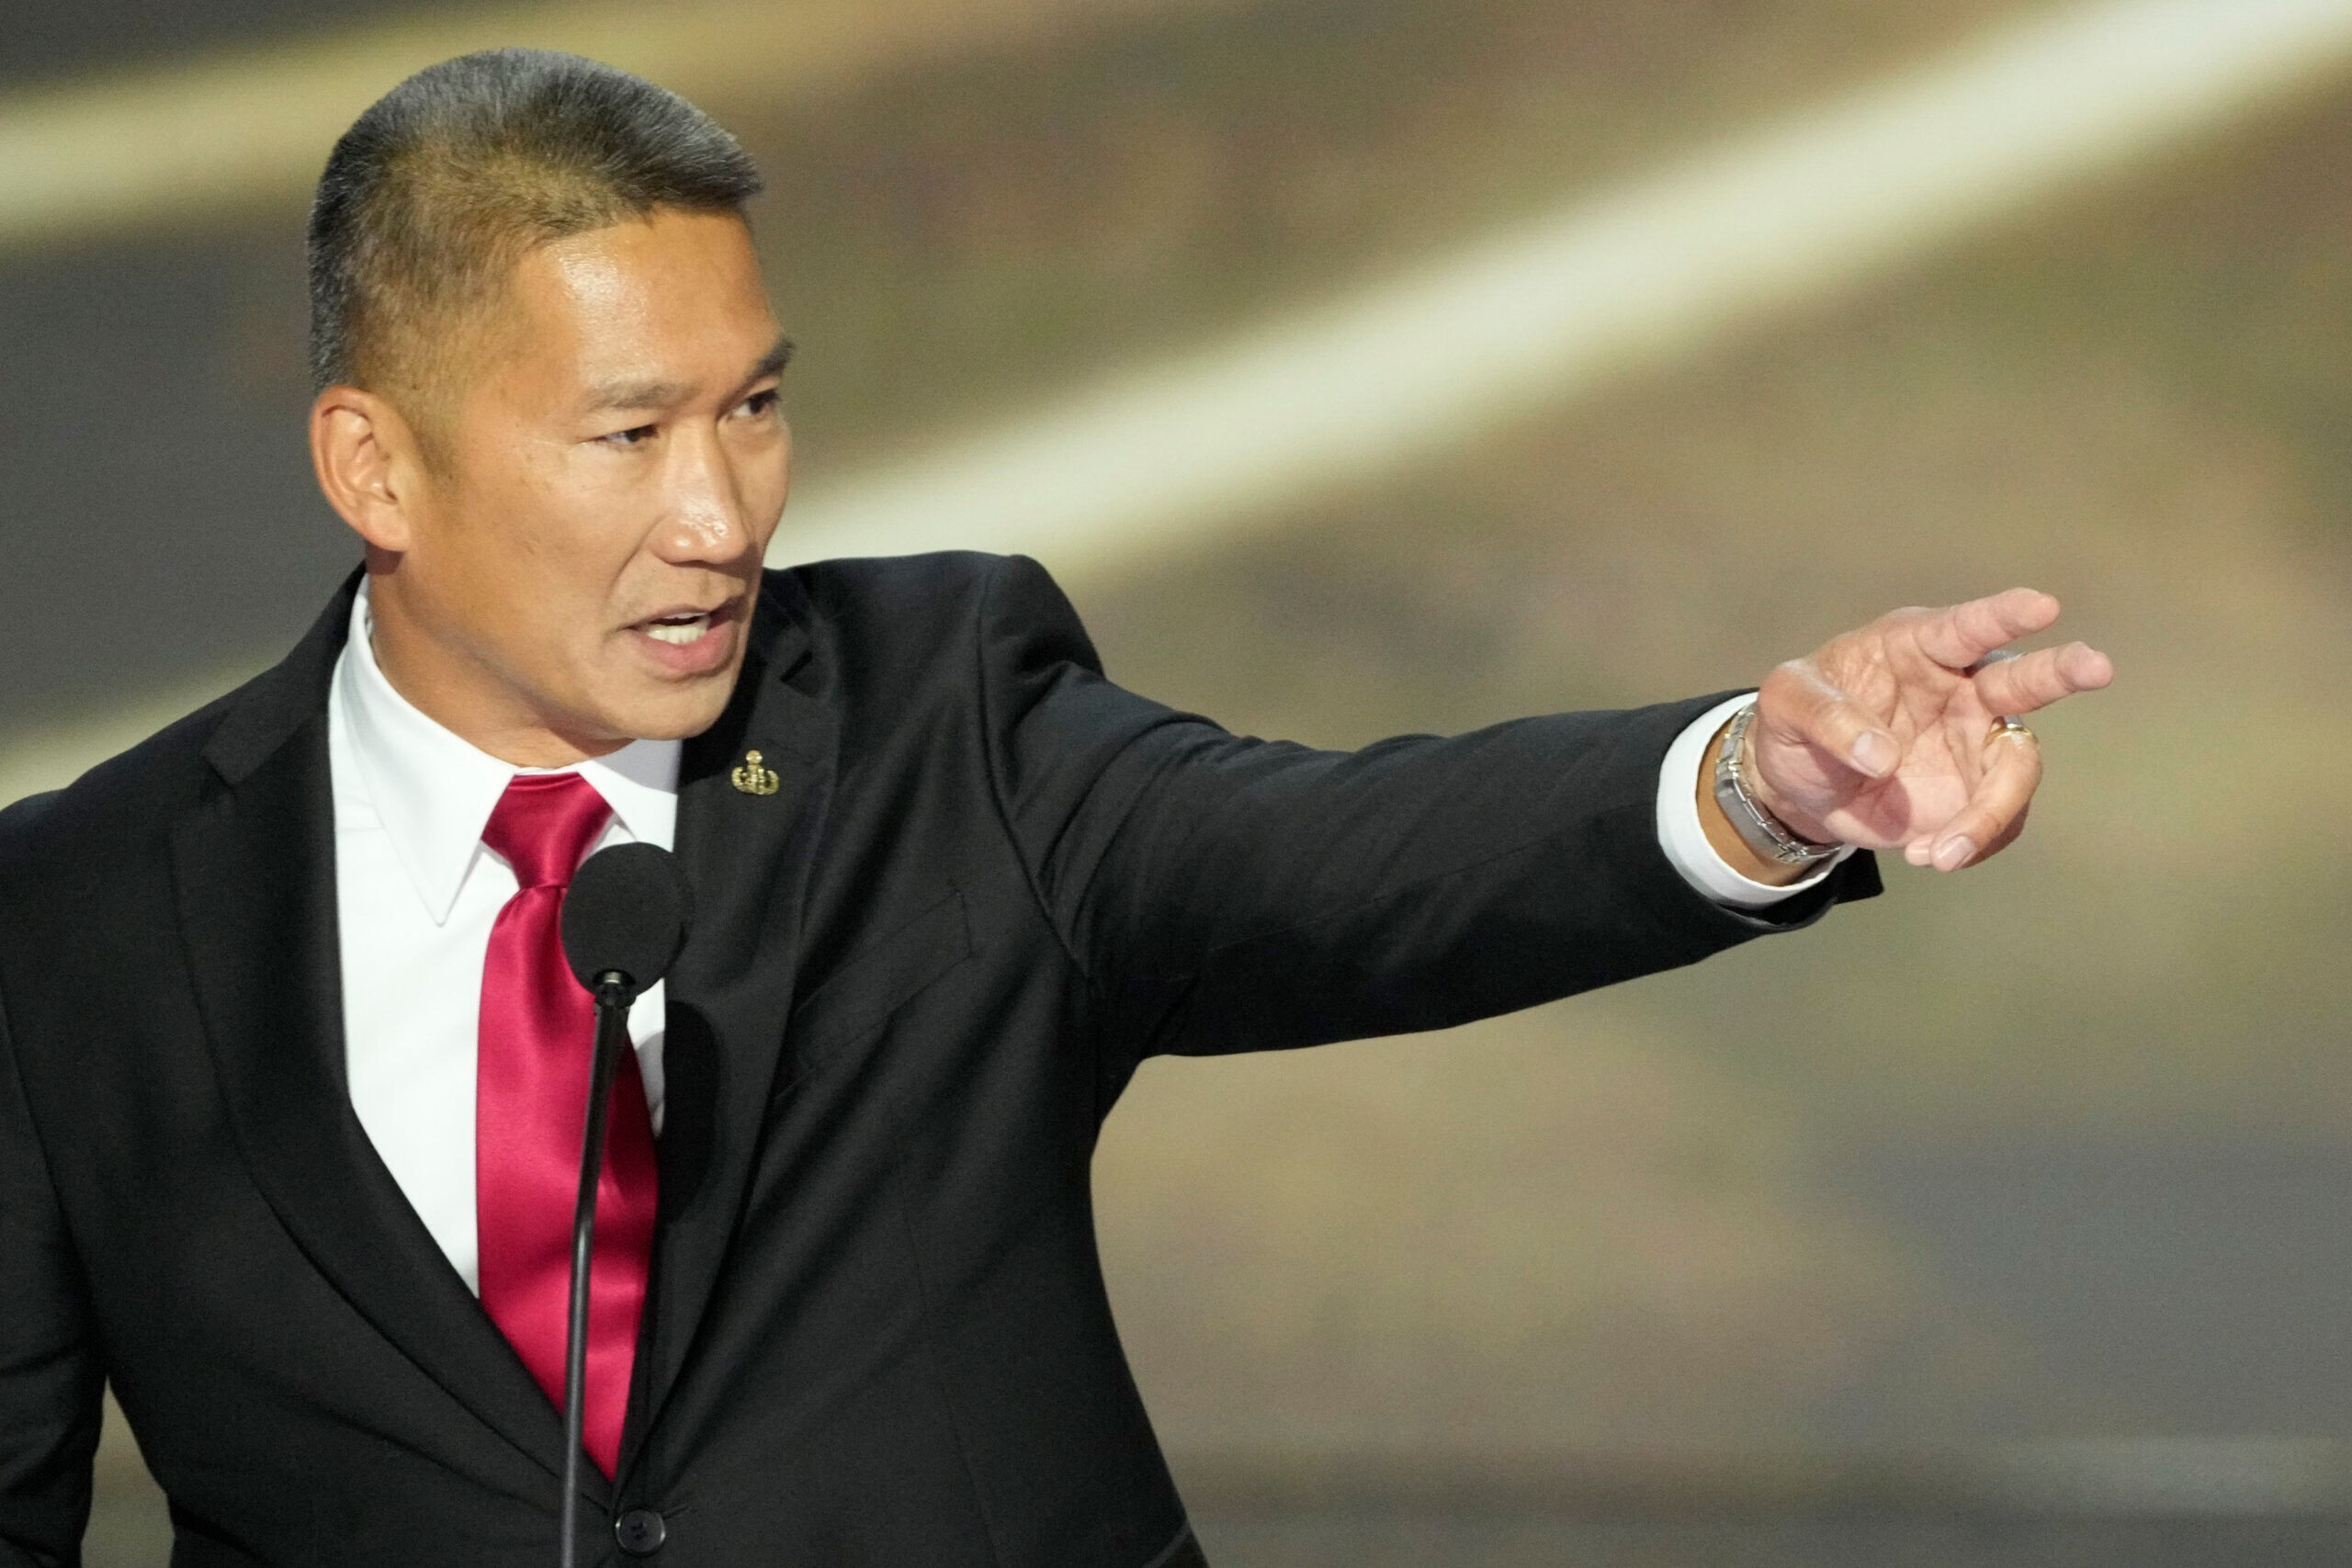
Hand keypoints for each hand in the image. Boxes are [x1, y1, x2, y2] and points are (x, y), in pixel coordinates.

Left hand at [1744, 588, 2113, 872]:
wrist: (1797, 783)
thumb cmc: (1795, 722)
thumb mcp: (1785, 704)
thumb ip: (1825, 717)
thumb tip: (1880, 755)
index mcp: (1916, 648)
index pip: (1965, 627)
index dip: (2003, 616)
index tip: (2042, 606)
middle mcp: (1960, 689)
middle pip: (2024, 680)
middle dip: (2062, 671)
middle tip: (2098, 666)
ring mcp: (1974, 743)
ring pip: (2017, 767)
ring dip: (1992, 812)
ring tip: (1941, 853)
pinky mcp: (1974, 794)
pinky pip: (2000, 819)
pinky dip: (1974, 842)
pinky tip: (1927, 856)